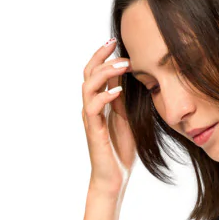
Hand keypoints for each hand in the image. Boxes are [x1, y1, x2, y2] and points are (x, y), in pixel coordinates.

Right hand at [81, 36, 136, 194]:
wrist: (114, 178)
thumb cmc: (121, 149)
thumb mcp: (127, 117)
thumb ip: (125, 98)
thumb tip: (130, 76)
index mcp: (99, 102)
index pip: (96, 72)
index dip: (104, 55)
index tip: (117, 42)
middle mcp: (91, 107)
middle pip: (88, 73)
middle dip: (100, 56)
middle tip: (115, 44)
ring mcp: (90, 118)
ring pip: (88, 86)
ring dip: (105, 73)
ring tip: (123, 65)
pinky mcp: (93, 131)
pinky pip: (93, 109)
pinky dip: (105, 97)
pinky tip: (119, 91)